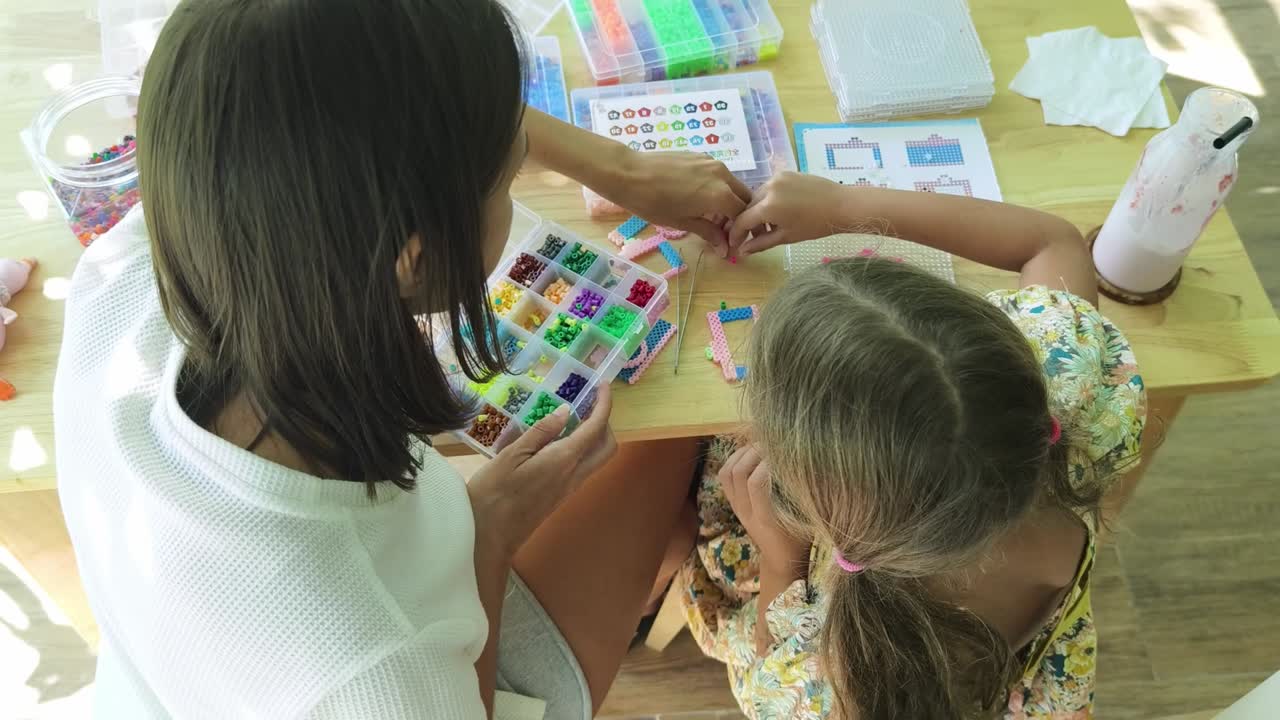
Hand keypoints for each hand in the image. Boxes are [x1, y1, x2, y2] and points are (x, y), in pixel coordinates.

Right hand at [468, 385, 616, 557]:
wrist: (489, 536)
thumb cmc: (493, 493)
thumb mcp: (511, 454)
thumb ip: (541, 432)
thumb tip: (566, 411)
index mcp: (564, 460)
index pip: (596, 428)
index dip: (604, 404)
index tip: (602, 385)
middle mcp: (574, 475)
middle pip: (608, 447)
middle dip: (605, 422)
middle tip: (587, 403)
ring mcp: (569, 488)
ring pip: (597, 458)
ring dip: (594, 435)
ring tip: (572, 416)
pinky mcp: (560, 495)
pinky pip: (582, 467)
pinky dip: (581, 448)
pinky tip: (557, 439)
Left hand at [597, 150, 751, 253]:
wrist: (629, 173)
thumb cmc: (653, 203)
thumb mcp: (682, 222)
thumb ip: (709, 233)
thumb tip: (725, 249)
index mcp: (720, 194)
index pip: (743, 215)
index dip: (739, 231)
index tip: (729, 243)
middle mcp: (722, 175)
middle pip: (743, 196)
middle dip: (738, 214)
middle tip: (724, 230)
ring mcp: (711, 162)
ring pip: (731, 183)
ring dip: (728, 200)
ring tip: (710, 216)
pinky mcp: (700, 156)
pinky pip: (717, 174)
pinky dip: (717, 187)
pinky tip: (699, 198)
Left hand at [719, 444, 808, 574]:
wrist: (780, 559)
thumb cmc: (801, 538)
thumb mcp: (807, 521)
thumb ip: (804, 496)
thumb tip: (809, 463)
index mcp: (767, 518)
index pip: (756, 483)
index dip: (767, 462)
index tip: (784, 452)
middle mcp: (747, 512)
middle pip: (738, 473)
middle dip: (754, 452)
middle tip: (772, 442)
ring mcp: (737, 508)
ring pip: (728, 472)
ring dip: (742, 453)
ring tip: (760, 445)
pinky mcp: (734, 504)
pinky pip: (725, 476)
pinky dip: (734, 459)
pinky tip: (750, 453)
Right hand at [727, 172, 854, 255]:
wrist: (841, 205)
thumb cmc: (815, 225)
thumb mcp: (786, 237)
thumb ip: (761, 243)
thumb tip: (742, 251)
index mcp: (768, 206)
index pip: (742, 220)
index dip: (736, 233)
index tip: (735, 243)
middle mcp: (768, 188)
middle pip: (748, 206)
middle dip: (747, 222)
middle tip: (753, 237)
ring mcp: (777, 177)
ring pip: (757, 196)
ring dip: (757, 211)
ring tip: (768, 226)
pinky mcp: (785, 173)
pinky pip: (769, 188)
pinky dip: (768, 200)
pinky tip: (778, 212)